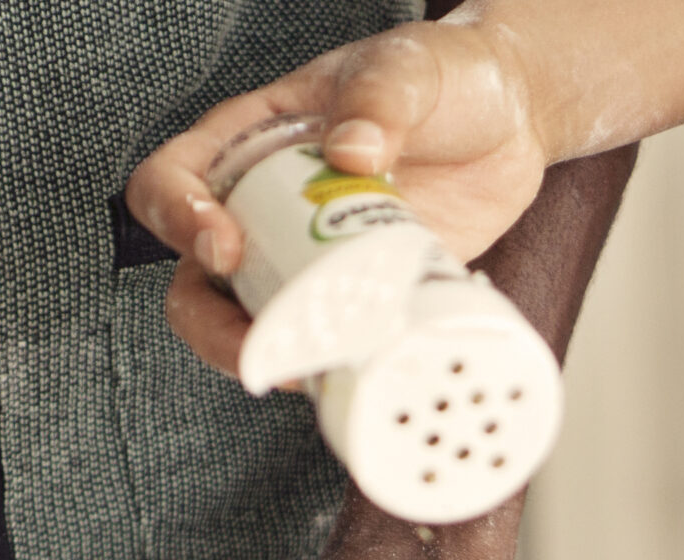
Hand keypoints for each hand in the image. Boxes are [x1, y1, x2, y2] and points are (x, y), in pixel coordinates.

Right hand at [128, 16, 554, 378]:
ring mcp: (303, 262)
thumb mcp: (410, 68)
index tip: (224, 246)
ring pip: (249, 327)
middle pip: (195, 281)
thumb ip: (380, 97)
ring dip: (269, 359)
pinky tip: (360, 367)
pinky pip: (321, 345)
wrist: (511, 125)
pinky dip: (331, 367)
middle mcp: (262, 208)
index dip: (178, 218)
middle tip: (263, 341)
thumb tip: (351, 152)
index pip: (172, 180)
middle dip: (213, 325)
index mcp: (252, 141)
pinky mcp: (352, 302)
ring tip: (311, 368)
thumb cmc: (445, 78)